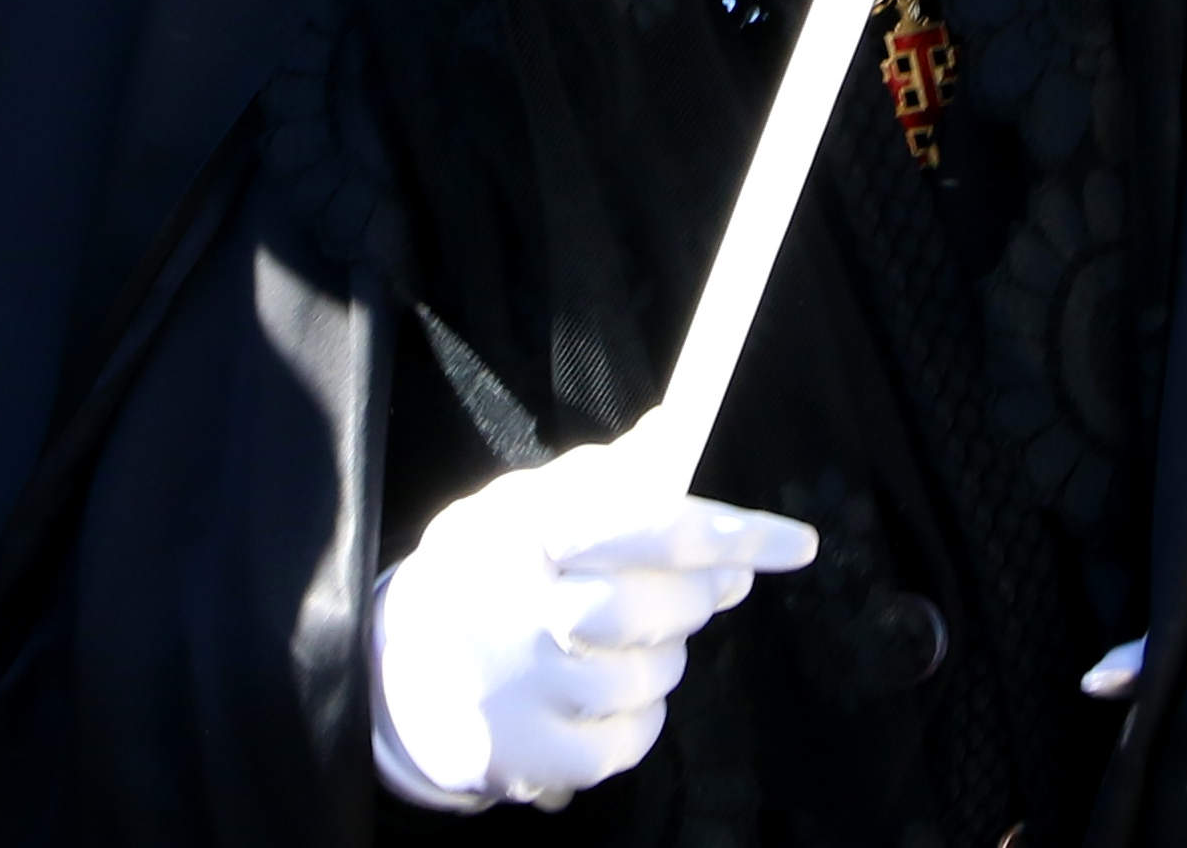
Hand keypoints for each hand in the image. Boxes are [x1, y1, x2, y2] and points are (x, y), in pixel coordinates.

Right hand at [369, 433, 815, 812]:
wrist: (389, 671)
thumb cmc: (488, 572)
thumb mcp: (526, 506)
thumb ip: (602, 476)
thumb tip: (671, 431)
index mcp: (524, 530)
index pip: (649, 524)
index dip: (732, 533)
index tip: (797, 544)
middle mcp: (516, 609)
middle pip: (661, 607)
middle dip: (698, 597)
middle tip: (701, 590)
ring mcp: (517, 689)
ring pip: (654, 675)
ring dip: (662, 658)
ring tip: (624, 644)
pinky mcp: (521, 755)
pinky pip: (630, 739)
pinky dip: (637, 719)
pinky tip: (602, 696)